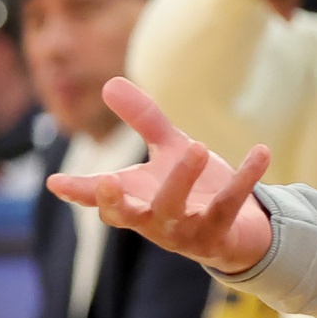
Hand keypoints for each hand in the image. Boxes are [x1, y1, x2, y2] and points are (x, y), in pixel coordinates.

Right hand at [46, 78, 272, 275]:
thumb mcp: (167, 150)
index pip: (99, 197)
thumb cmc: (192, 189)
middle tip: (109, 180)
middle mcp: (153, 220)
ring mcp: (184, 232)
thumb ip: (143, 120)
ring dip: (183, 179)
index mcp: (135, 200)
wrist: (238, 229)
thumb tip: (111, 83)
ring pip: (175, 211)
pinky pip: (230, 205)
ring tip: (196, 146)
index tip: (55, 182)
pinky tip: (261, 151)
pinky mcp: (218, 235)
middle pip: (128, 214)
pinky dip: (246, 178)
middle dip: (116, 200)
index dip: (78, 191)